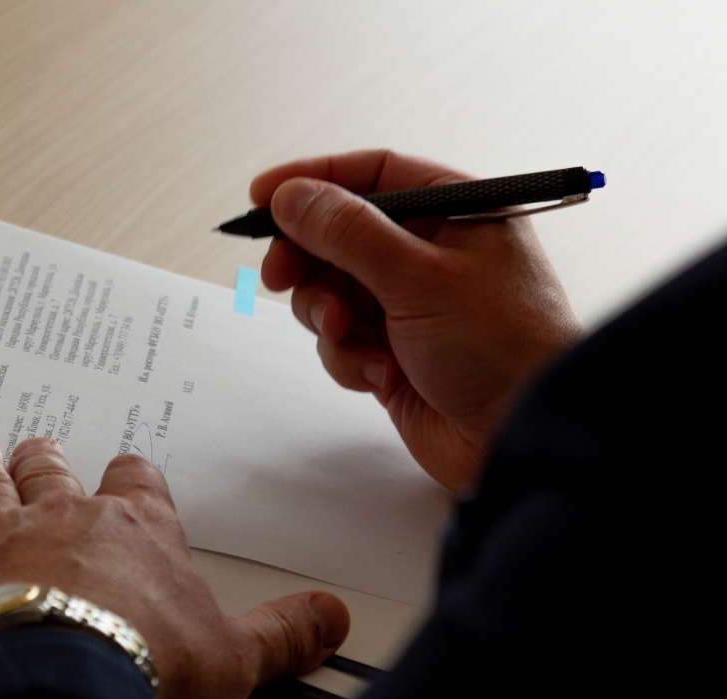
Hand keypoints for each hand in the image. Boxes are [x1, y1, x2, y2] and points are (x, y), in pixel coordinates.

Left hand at [0, 437, 349, 698]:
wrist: (53, 686)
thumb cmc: (140, 666)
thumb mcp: (234, 659)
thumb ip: (286, 633)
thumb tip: (333, 618)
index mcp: (134, 530)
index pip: (138, 482)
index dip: (131, 477)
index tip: (127, 474)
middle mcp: (62, 515)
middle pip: (52, 468)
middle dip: (44, 458)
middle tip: (37, 448)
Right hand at [251, 149, 582, 490]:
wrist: (521, 437)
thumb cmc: (501, 347)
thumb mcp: (418, 277)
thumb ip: (347, 233)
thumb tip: (292, 197)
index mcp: (456, 213)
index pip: (373, 175)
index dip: (314, 181)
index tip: (262, 196)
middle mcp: (432, 253)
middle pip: (340, 235)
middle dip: (308, 259)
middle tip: (279, 277)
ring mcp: (411, 305)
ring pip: (332, 292)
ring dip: (327, 315)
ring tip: (349, 335)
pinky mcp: (395, 353)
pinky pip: (342, 341)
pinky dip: (349, 357)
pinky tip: (381, 375)